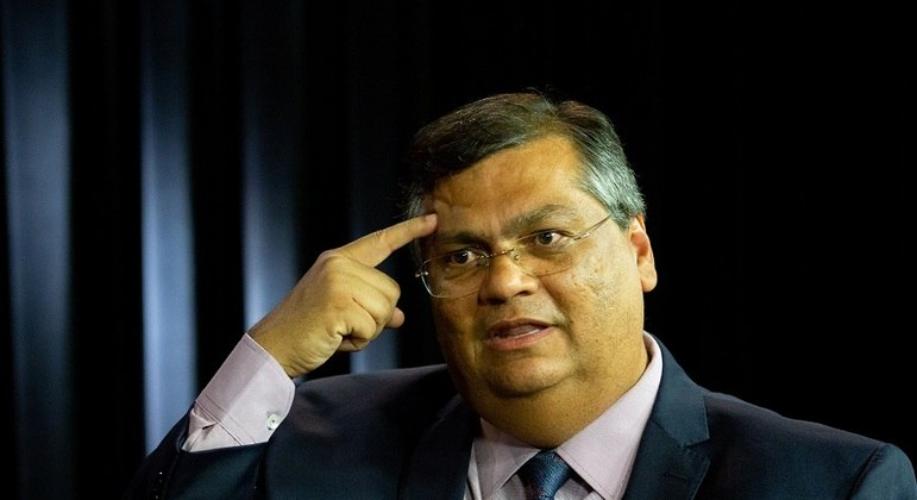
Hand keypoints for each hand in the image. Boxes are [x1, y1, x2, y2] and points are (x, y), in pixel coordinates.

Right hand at [248, 214, 436, 377]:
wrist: (273, 346)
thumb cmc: (307, 329)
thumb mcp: (343, 310)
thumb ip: (372, 306)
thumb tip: (398, 316)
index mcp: (339, 259)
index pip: (380, 242)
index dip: (408, 231)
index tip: (433, 219)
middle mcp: (339, 264)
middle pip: (392, 291)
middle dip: (376, 317)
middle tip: (344, 324)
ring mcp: (338, 281)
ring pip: (386, 310)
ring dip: (368, 330)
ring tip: (339, 330)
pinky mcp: (338, 303)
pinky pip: (372, 327)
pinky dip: (359, 340)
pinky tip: (336, 337)